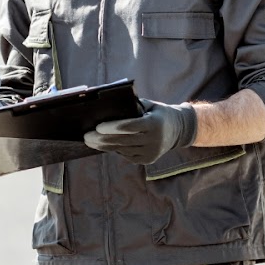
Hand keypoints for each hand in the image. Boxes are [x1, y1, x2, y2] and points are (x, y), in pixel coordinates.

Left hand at [83, 99, 197, 164]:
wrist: (178, 130)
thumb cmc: (158, 113)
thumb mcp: (150, 105)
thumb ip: (133, 105)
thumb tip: (110, 105)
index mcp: (154, 124)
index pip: (130, 127)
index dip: (112, 127)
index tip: (97, 126)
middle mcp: (154, 140)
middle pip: (122, 140)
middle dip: (102, 139)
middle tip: (86, 136)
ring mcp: (151, 152)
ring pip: (123, 149)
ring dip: (105, 146)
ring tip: (91, 141)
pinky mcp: (148, 160)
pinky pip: (127, 155)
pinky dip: (115, 149)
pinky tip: (104, 145)